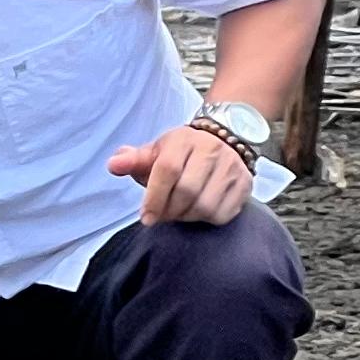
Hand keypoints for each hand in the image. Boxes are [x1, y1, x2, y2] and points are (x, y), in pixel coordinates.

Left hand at [111, 120, 255, 227]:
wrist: (222, 141)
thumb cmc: (180, 153)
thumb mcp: (155, 152)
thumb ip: (133, 160)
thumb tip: (114, 164)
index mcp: (184, 140)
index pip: (167, 170)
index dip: (154, 198)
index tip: (146, 217)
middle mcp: (212, 150)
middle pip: (187, 191)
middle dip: (169, 210)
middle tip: (162, 215)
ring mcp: (232, 167)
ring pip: (206, 205)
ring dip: (187, 216)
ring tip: (178, 213)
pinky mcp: (245, 183)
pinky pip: (224, 213)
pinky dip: (207, 219)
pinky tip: (198, 212)